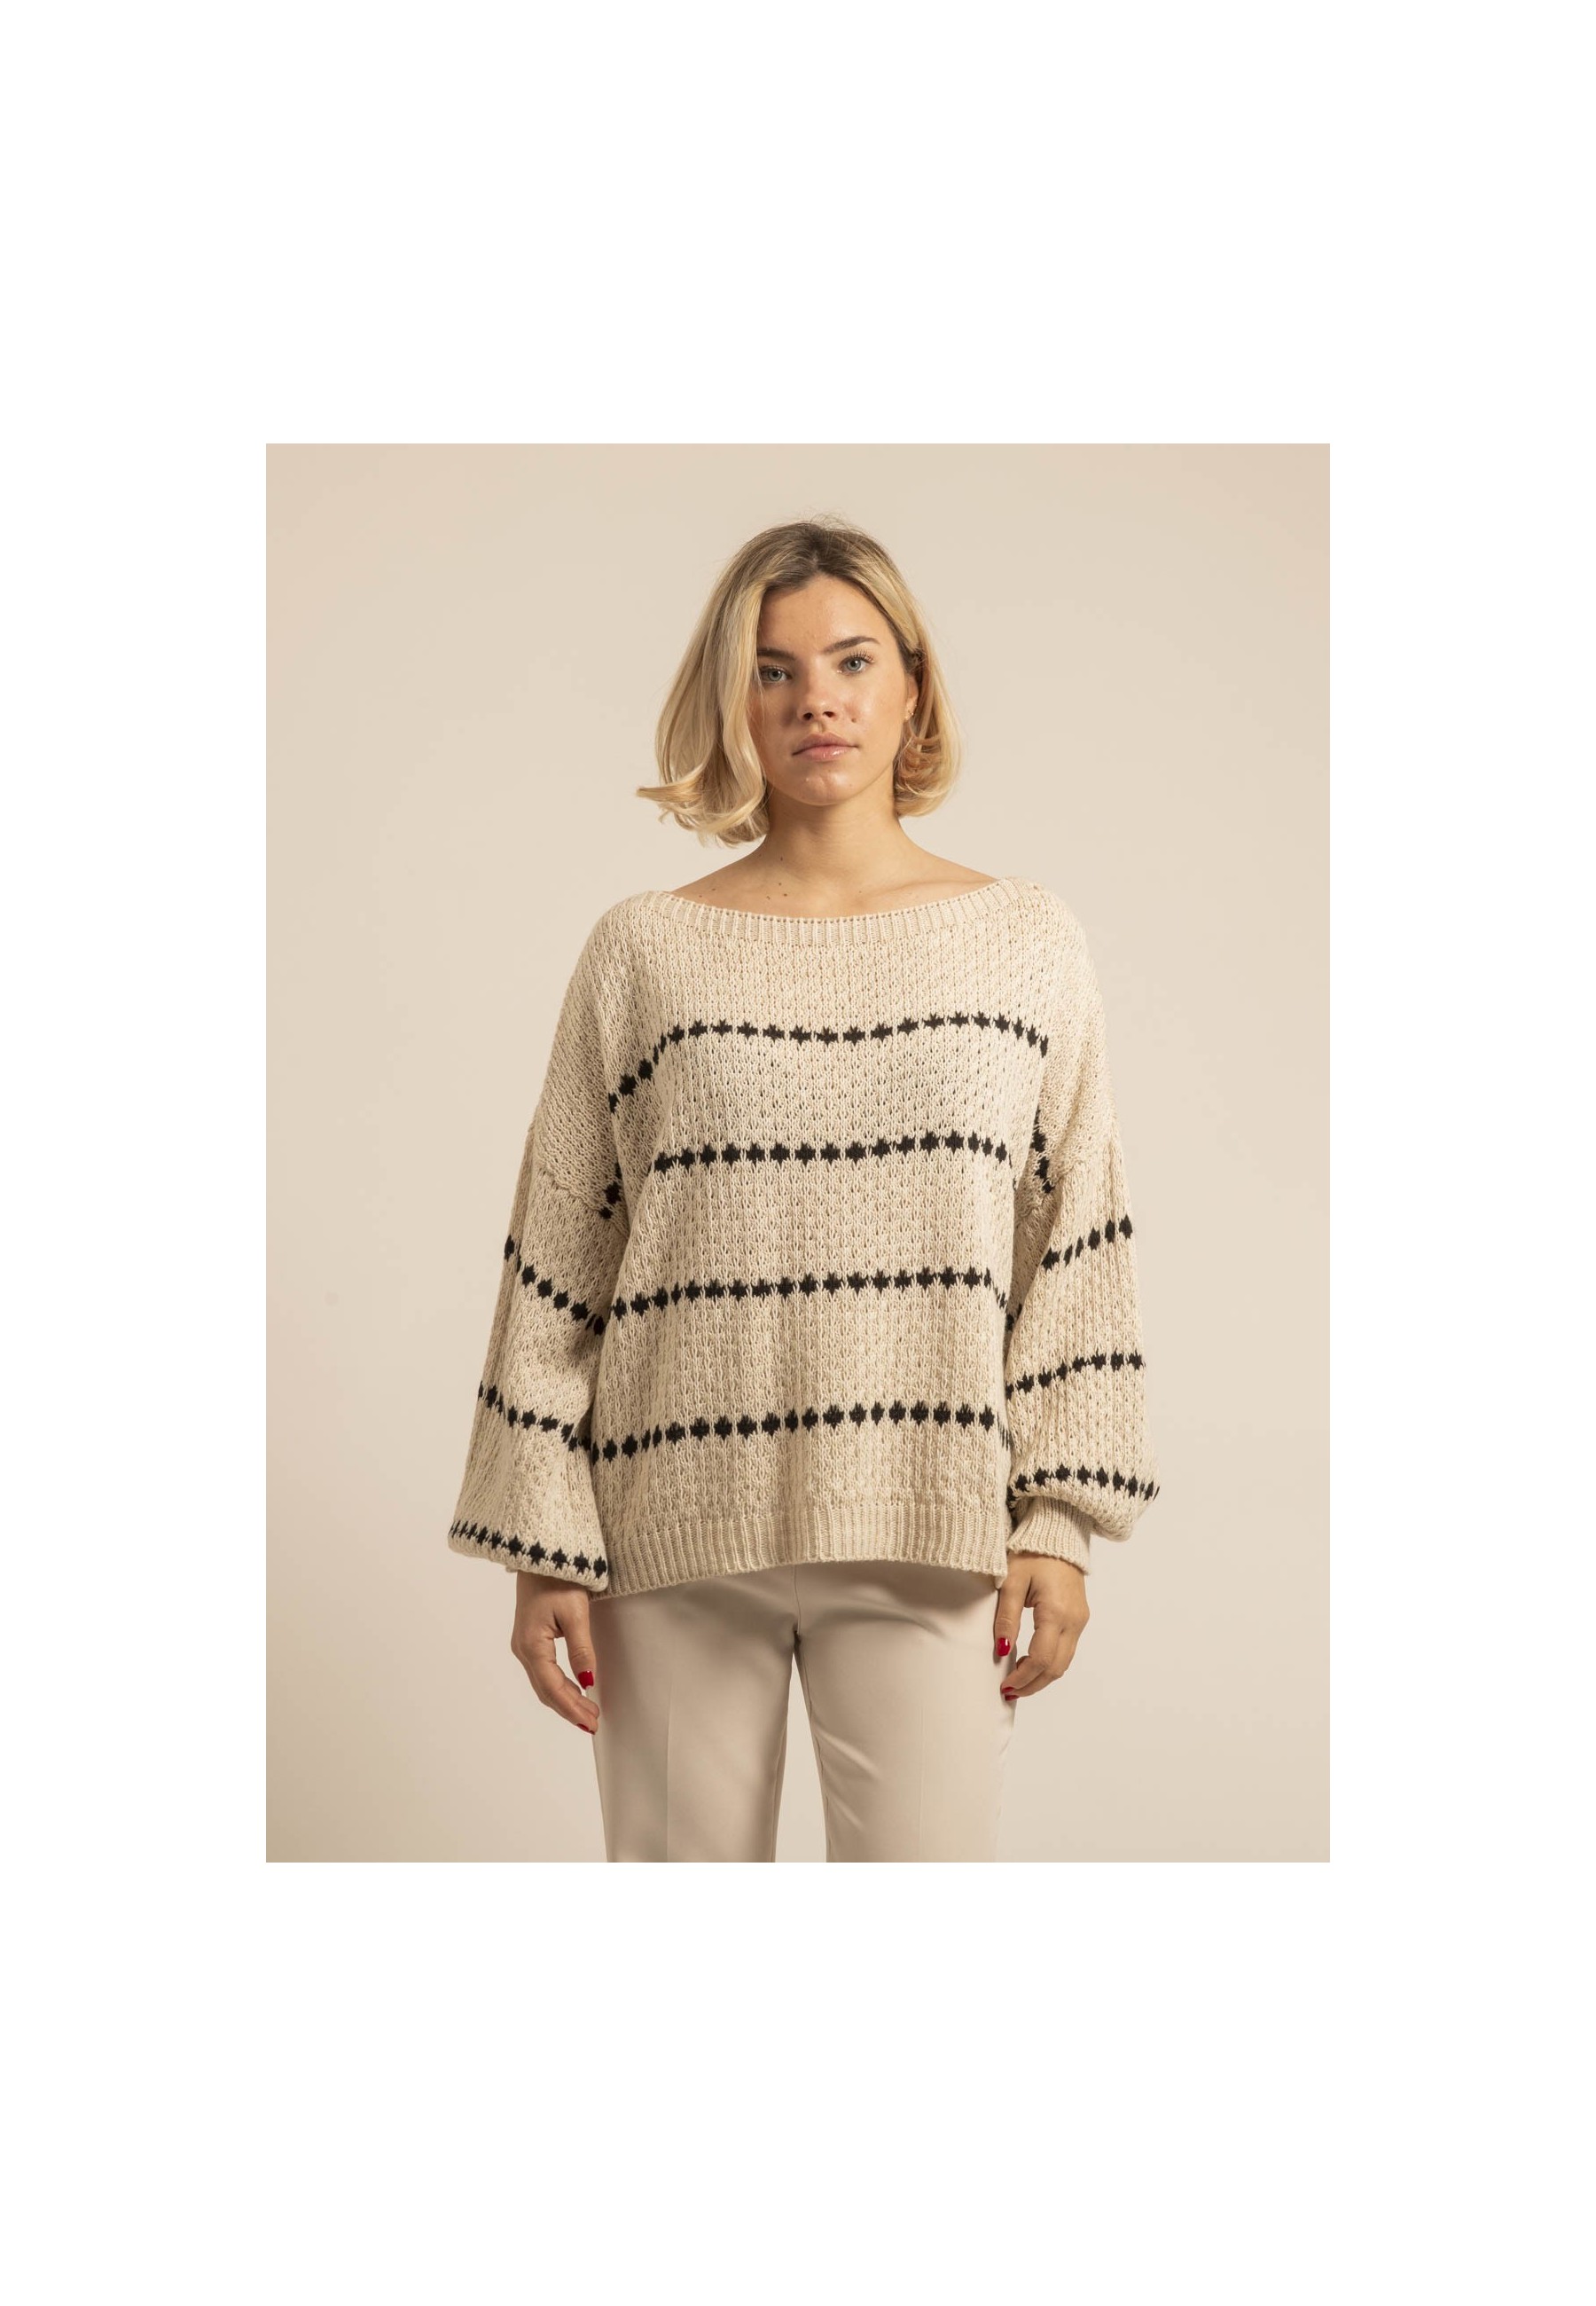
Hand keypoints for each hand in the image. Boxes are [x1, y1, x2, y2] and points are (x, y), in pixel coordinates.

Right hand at [510, 1572, 600, 1732]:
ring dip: (564, 1699)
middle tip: (593, 1722)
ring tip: (587, 1711)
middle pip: (546, 1690)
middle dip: (569, 1709)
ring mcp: (523, 1644)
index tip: (591, 1722)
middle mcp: (523, 1648)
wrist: (541, 1553)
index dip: (572, 1708)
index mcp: (532, 1645)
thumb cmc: (558, 1578)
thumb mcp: (575, 1613)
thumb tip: (588, 1682)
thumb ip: (582, 1649)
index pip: (553, 1688)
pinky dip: (558, 1685)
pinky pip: (543, 1671)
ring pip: (543, 1682)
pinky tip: (573, 1690)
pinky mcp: (530, 1638)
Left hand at [994, 1552, 1088, 1700]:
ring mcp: (1080, 1620)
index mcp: (1056, 1611)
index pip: (1042, 1658)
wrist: (1057, 1534)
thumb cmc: (1031, 1553)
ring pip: (1064, 1662)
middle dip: (1032, 1684)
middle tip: (1009, 1692)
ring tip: (1017, 1683)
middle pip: (1056, 1667)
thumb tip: (1001, 1650)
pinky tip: (1031, 1664)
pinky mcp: (1079, 1618)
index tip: (1005, 1686)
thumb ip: (1006, 1618)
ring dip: (1041, 1677)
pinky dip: (1050, 1664)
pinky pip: (1067, 1650)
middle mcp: (1074, 1620)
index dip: (1023, 1677)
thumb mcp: (1011, 1582)